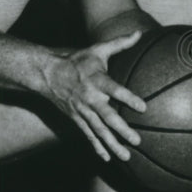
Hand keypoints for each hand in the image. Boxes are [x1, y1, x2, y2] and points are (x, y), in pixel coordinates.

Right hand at [42, 31, 146, 160]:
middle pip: (107, 117)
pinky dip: (97, 147)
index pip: (115, 90)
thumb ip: (120, 43)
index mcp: (97, 80)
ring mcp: (82, 111)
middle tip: (137, 140)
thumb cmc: (78, 61)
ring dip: (112, 144)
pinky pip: (88, 135)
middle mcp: (90, 98)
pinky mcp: (77, 119)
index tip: (143, 107)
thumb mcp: (98, 49)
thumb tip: (140, 33)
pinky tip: (107, 158)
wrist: (48, 73)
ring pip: (99, 131)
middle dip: (122, 130)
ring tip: (126, 156)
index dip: (128, 98)